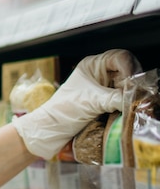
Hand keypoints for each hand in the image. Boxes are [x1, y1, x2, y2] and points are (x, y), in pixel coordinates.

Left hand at [11, 51, 135, 158]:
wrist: (50, 131)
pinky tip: (128, 110)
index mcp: (93, 65)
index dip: (130, 68)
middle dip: (133, 83)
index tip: (131, 84)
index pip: (121, 57)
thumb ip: (117, 98)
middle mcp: (100, 74)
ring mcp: (104, 88)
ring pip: (129, 86)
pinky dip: (129, 104)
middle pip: (128, 71)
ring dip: (133, 95)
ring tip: (131, 105)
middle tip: (133, 97)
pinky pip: (125, 99)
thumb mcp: (92, 101)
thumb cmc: (63, 111)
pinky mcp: (107, 102)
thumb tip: (138, 99)